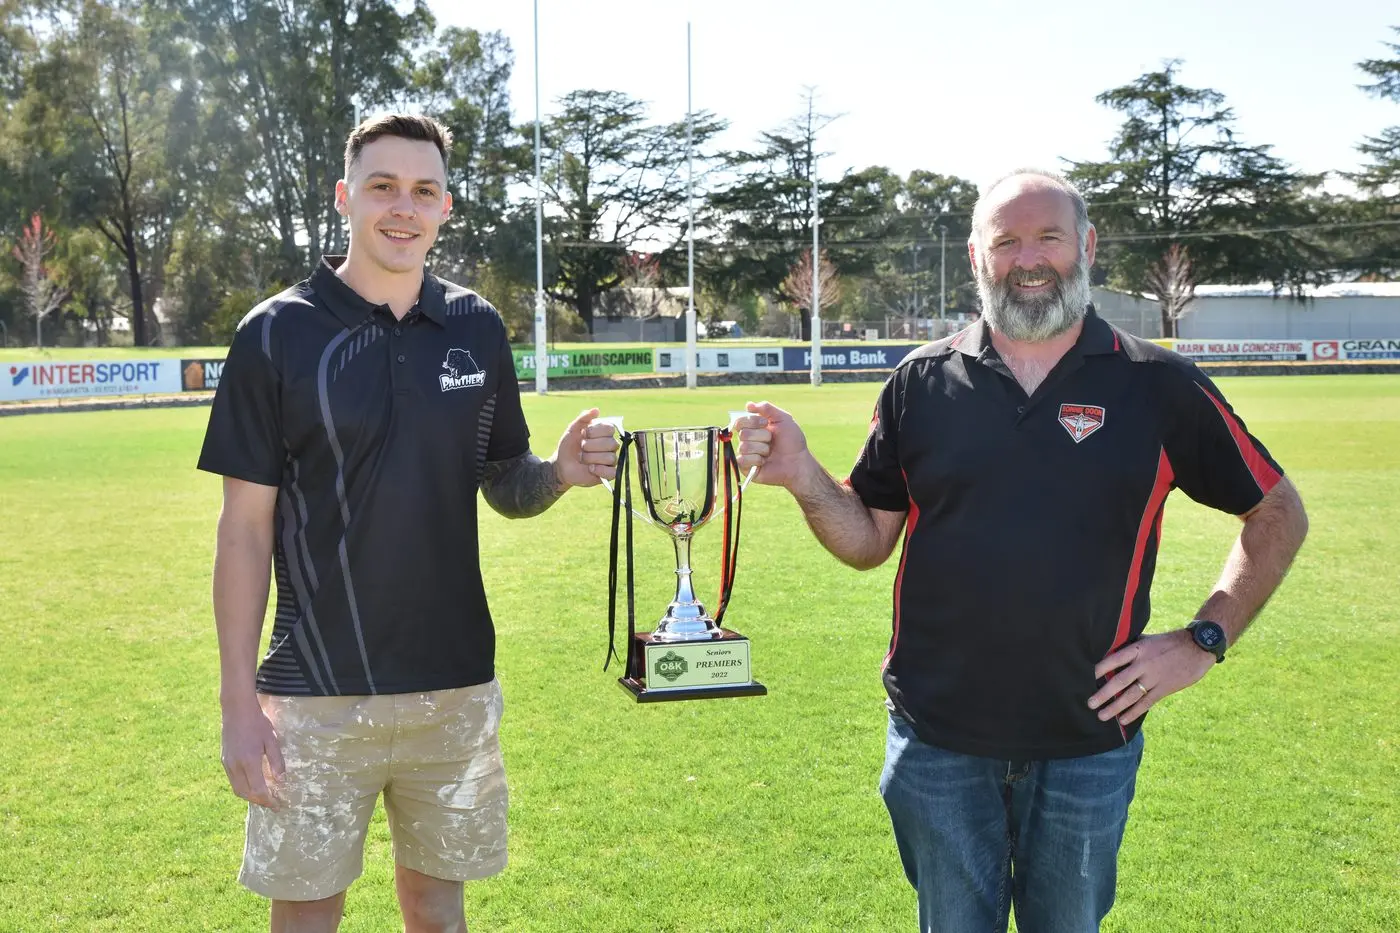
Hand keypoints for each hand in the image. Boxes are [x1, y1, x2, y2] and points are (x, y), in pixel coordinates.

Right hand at [221, 700, 284, 809]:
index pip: (259, 790)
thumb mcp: (272, 740)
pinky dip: (243, 788)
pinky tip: (252, 785)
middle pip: (246, 794)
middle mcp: (236, 766)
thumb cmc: (257, 723)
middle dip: (260, 802)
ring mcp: (227, 764)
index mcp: (249, 761)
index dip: (269, 801)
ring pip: (237, 789)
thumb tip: (281, 781)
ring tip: (264, 798)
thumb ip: (277, 762)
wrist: (236, 710)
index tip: (278, 806)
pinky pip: (233, 781)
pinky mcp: (224, 761)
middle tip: (273, 804)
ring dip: (250, 797)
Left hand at [553, 407, 618, 488]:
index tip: (584, 434)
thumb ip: (583, 418)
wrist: (562, 464)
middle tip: (582, 448)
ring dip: (591, 458)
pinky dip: (599, 470)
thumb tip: (596, 410)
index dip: (595, 431)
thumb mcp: (572, 429)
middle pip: (611, 443)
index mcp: (604, 433)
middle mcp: (610, 445)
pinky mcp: (608, 474)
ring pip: (610, 457)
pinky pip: (612, 472)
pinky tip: (590, 468)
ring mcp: (610, 460)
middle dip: (591, 446)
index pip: (610, 428)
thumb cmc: (569, 446)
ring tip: (583, 459)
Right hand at [737, 401, 816, 490]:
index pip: (740, 421)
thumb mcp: (783, 419)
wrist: (798, 462)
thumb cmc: (792, 441)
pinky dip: (756, 460)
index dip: (751, 421)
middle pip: (743, 433)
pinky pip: (742, 460)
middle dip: (762, 436)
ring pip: (744, 447)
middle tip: (772, 440)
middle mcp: (748, 440)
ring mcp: (746, 454)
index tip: (766, 423)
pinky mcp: (746, 468)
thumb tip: (748, 404)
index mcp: (753, 428)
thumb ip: (767, 408)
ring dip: (762, 449)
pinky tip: (764, 462)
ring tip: (770, 452)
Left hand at [1088, 629, 1215, 724]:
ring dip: (1115, 707)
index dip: (1099, 669)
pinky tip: (1123, 719)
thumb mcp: (1148, 639)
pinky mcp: (1165, 688)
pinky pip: (1147, 703)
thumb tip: (1110, 650)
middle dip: (1103, 694)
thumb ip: (1132, 646)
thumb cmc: (1170, 642)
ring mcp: (1155, 677)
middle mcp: (1144, 664)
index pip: (1114, 659)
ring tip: (1102, 715)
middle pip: (1119, 681)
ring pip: (1131, 695)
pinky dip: (1134, 712)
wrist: (1199, 647)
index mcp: (1138, 649)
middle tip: (1090, 704)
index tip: (1085, 677)